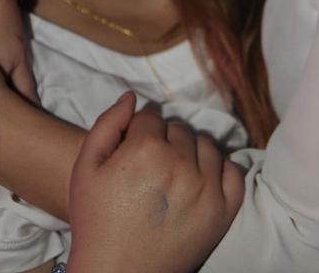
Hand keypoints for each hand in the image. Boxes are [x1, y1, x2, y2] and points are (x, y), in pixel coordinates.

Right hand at [68, 93, 244, 272]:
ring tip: (174, 174)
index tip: (134, 150)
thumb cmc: (97, 221)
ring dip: (191, 152)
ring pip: (206, 144)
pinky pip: (232, 170)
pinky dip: (220, 171)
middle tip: (151, 166)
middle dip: (165, 140)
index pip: (151, 117)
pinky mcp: (224, 209)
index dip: (139, 132)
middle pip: (179, 129)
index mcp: (145, 148)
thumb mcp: (86, 168)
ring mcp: (206, 186)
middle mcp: (180, 162)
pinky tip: (202, 180)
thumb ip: (108, 124)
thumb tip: (132, 96)